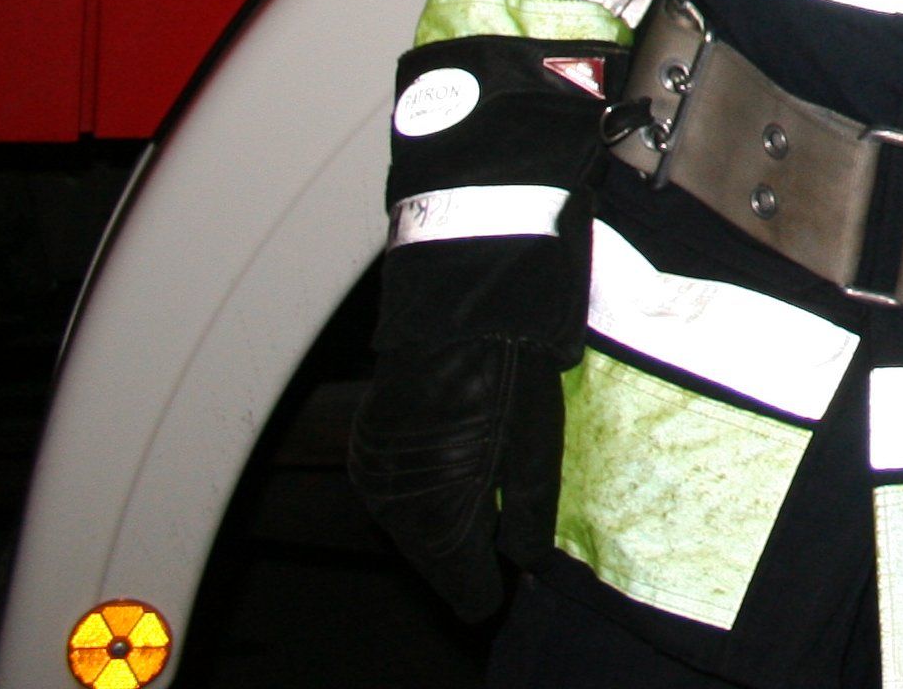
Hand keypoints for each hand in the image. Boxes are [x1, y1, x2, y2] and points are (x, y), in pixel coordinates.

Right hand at [346, 336, 565, 620]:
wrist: (458, 308)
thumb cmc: (508, 376)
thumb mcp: (536, 450)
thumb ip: (530, 515)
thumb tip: (524, 563)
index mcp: (441, 513)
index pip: (460, 582)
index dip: (485, 592)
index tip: (505, 594)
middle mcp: (397, 505)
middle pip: (431, 560)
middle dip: (461, 568)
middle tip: (495, 572)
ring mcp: (374, 477)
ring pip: (409, 532)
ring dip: (439, 538)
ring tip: (476, 534)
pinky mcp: (366, 450)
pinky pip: (394, 501)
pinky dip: (421, 507)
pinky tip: (447, 495)